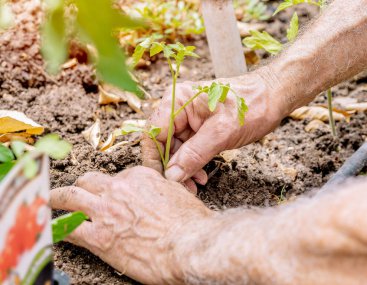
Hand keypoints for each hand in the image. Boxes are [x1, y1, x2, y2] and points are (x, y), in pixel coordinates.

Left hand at [50, 167, 213, 284]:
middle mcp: (118, 188)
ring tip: (50, 200)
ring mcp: (105, 211)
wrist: (188, 244)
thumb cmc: (190, 222)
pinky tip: (54, 230)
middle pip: (89, 180)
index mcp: (139, 177)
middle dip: (83, 186)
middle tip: (78, 194)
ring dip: (58, 198)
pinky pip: (69, 229)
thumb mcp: (179, 193)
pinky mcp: (98, 237)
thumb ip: (163, 187)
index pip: (118, 177)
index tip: (114, 196)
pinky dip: (60, 228)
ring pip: (70, 196)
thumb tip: (162, 189)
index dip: (114, 187)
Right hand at [142, 70, 286, 189]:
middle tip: (183, 189)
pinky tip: (202, 176)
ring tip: (196, 185)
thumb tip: (172, 176)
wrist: (274, 96)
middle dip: (173, 168)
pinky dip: (194, 163)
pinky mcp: (199, 127)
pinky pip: (189, 148)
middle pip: (163, 143)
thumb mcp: (221, 133)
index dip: (154, 159)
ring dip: (184, 168)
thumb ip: (194, 155)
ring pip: (176, 149)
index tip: (162, 181)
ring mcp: (189, 118)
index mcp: (178, 101)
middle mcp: (179, 108)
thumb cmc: (251, 106)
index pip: (154, 134)